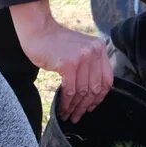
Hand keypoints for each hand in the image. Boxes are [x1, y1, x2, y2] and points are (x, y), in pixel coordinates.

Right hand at [10, 1, 113, 121]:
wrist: (38, 30)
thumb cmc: (55, 43)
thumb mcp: (80, 49)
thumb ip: (89, 65)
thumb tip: (93, 92)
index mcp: (99, 49)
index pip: (107, 79)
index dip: (99, 97)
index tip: (91, 107)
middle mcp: (94, 52)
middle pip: (95, 88)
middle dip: (86, 106)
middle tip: (77, 116)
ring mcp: (82, 57)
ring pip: (82, 91)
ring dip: (75, 107)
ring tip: (68, 115)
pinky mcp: (68, 63)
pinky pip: (70, 90)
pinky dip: (66, 102)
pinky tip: (62, 108)